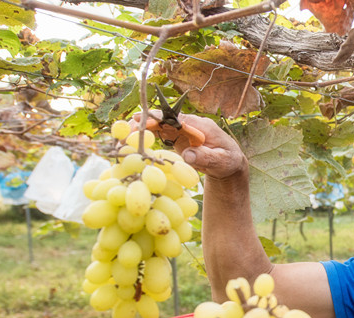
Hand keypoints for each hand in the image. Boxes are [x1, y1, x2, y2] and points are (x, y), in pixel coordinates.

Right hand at [132, 111, 247, 180]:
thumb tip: (188, 155)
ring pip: (159, 125)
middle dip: (145, 121)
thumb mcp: (222, 161)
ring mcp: (182, 130)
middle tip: (126, 127)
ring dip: (142, 127)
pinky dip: (146, 135)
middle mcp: (189, 124)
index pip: (176, 119)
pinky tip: (132, 139)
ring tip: (123, 133)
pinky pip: (160, 133)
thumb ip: (206, 157)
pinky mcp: (177, 138)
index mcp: (200, 125)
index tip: (143, 122)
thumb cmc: (228, 161)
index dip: (159, 120)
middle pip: (164, 118)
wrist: (229, 162)